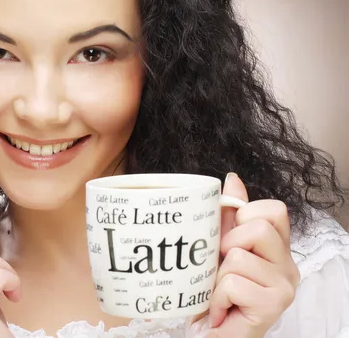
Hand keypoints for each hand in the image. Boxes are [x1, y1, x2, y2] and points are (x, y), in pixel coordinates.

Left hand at [191, 173, 299, 337]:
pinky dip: (217, 297)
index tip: (230, 240)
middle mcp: (288, 265)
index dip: (244, 216)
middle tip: (223, 268)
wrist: (214, 334)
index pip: (274, 210)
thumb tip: (232, 179)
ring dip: (218, 276)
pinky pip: (233, 283)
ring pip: (238, 257)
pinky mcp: (273, 304)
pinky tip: (222, 308)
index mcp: (277, 248)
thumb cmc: (218, 292)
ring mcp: (284, 285)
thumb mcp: (221, 249)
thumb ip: (229, 216)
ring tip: (221, 292)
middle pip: (257, 227)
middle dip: (228, 245)